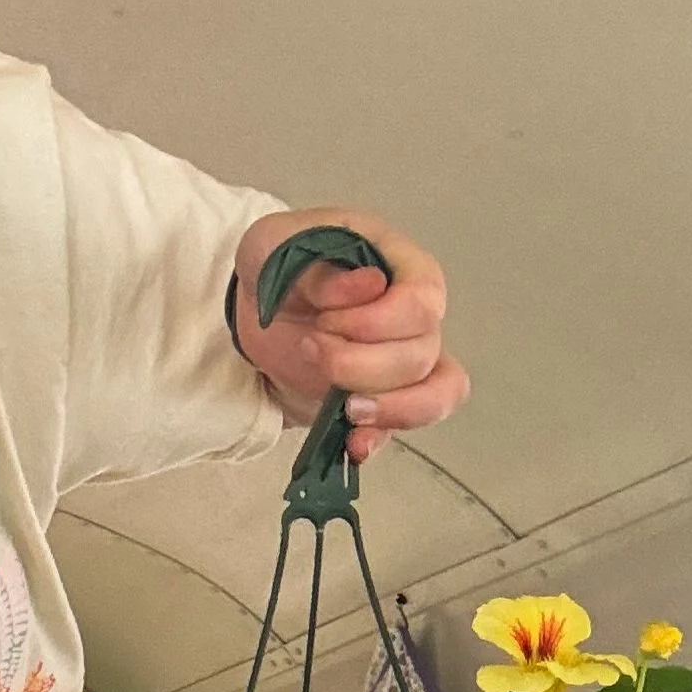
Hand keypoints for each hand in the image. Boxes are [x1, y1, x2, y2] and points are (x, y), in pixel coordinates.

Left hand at [231, 207, 468, 462]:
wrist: (258, 307)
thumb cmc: (277, 261)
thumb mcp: (274, 246)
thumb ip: (316, 265)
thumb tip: (369, 285)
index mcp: (402, 266)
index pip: (421, 302)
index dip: (375, 323)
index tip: (324, 321)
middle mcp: (417, 315)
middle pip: (421, 354)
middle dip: (361, 365)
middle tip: (312, 350)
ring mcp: (406, 359)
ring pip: (432, 395)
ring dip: (385, 407)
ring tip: (343, 407)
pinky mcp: (386, 397)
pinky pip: (409, 425)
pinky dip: (381, 438)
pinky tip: (352, 444)